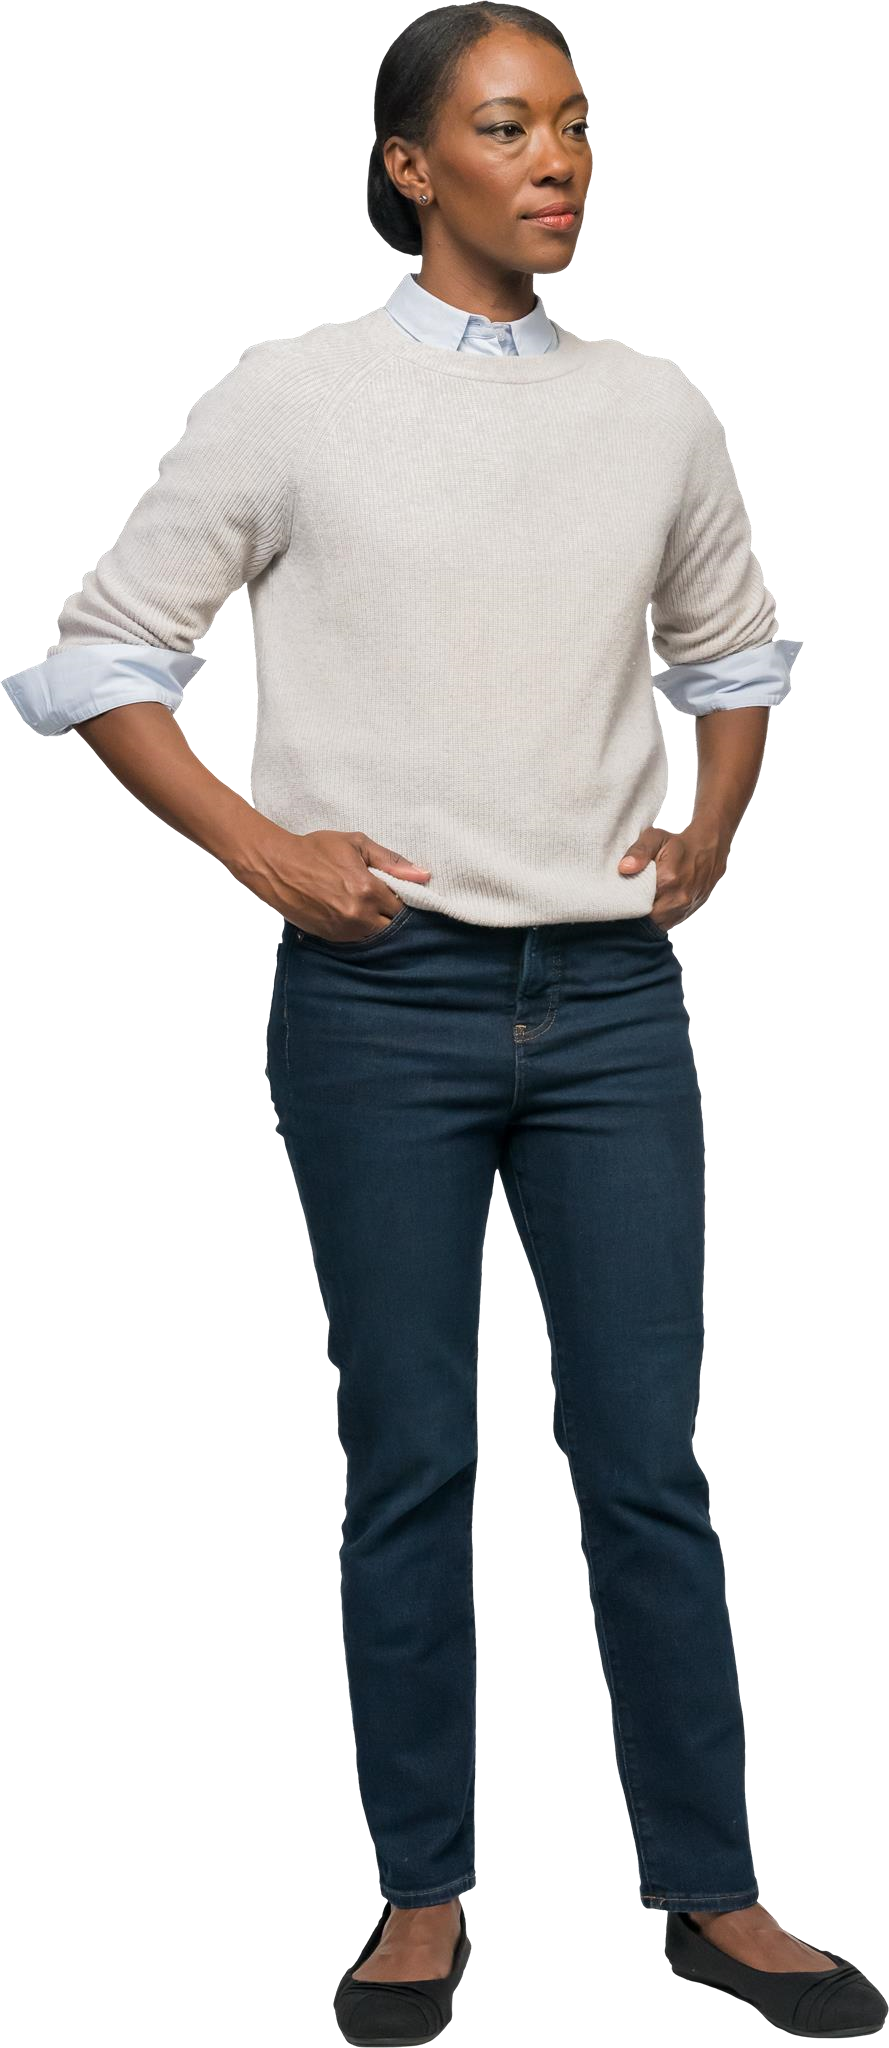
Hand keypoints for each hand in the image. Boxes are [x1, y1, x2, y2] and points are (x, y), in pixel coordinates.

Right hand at [226, 824, 431, 940]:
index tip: (398, 892)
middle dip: (392, 915)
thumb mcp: (356, 844)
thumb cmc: (316, 850)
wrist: (277, 866)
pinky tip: (355, 915)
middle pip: (393, 926)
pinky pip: (358, 941)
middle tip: (384, 901)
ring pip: (377, 936)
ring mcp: (343, 929)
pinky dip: (361, 930)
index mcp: (368, 889)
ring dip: (378, 925)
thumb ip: (392, 861)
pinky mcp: (330, 937)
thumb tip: (424, 876)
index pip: (403, 906)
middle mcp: (358, 914)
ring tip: (368, 908)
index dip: (403, 899)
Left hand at [617, 821, 728, 930]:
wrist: (709, 849)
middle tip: (625, 901)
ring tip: (637, 903)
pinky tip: (650, 905)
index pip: (636, 903)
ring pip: (657, 924)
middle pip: (646, 917)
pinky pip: (666, 924)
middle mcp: (679, 898)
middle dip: (634, 912)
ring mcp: (685, 908)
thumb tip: (624, 868)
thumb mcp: (655, 838)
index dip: (624, 903)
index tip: (617, 898)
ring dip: (645, 917)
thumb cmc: (677, 843)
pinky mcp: (687, 913)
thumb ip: (638, 852)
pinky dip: (656, 918)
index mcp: (668, 880)